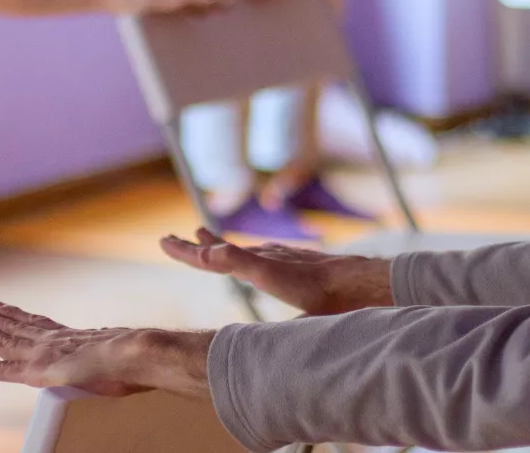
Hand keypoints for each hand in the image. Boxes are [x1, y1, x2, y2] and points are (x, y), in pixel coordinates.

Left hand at [0, 303, 213, 397]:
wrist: (141, 354)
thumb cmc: (142, 358)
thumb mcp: (126, 355)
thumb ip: (122, 353)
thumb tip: (141, 352)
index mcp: (74, 338)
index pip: (39, 325)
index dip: (18, 317)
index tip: (3, 308)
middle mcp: (56, 341)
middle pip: (18, 327)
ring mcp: (47, 352)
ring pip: (6, 340)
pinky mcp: (41, 367)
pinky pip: (5, 367)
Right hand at [161, 229, 393, 316]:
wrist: (364, 284)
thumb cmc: (322, 290)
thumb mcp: (275, 281)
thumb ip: (241, 265)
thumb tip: (208, 253)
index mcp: (260, 267)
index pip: (215, 257)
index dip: (189, 253)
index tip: (165, 242)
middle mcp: (269, 258)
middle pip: (225, 250)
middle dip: (197, 247)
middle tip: (172, 238)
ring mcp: (284, 260)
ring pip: (245, 252)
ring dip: (221, 247)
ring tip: (205, 239)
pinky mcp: (299, 267)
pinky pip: (266, 258)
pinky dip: (250, 257)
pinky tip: (257, 257)